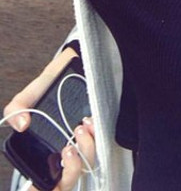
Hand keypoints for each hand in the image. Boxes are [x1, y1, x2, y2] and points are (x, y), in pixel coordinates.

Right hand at [3, 49, 95, 190]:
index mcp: (44, 152)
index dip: (43, 189)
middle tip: (69, 148)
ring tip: (80, 128)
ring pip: (87, 166)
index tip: (45, 176)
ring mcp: (81, 146)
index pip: (44, 186)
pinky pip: (100, 147)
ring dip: (86, 151)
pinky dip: (96, 138)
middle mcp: (63, 153)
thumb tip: (21, 124)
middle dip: (71, 169)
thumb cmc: (49, 85)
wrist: (72, 65)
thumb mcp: (28, 96)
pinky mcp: (96, 135)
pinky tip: (90, 123)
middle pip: (68, 181)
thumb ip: (17, 108)